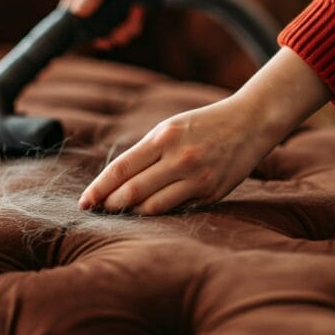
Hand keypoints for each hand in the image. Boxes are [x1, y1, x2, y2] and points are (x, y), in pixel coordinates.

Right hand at [59, 0, 165, 46]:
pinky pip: (123, 27)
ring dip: (123, 31)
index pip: (67, 17)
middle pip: (90, 31)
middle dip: (106, 36)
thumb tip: (76, 13)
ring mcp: (106, 7)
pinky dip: (132, 25)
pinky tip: (138, 12)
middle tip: (115, 38)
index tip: (89, 40)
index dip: (75, 32)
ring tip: (133, 17)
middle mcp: (90, 0)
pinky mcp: (122, 11)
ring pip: (109, 32)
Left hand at [79, 96, 270, 214]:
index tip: (84, 202)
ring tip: (123, 211)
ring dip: (133, 212)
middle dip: (111, 204)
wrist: (250, 123)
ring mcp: (197, 178)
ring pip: (152, 207)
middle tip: (100, 209)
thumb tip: (116, 182)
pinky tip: (151, 210)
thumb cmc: (204, 124)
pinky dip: (159, 211)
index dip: (98, 189)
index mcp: (164, 137)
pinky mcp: (211, 193)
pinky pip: (177, 209)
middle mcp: (179, 158)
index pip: (121, 169)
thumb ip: (146, 152)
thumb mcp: (172, 128)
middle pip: (132, 191)